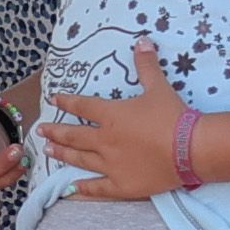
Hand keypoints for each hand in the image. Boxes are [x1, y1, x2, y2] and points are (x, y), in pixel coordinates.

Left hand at [35, 39, 193, 199]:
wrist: (189, 149)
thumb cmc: (172, 116)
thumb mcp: (159, 87)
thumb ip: (147, 65)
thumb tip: (143, 39)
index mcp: (111, 116)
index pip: (82, 107)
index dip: (66, 102)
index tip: (53, 100)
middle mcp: (105, 141)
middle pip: (73, 136)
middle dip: (55, 132)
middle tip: (40, 132)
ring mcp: (110, 165)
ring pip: (80, 160)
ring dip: (62, 155)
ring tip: (48, 152)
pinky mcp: (121, 185)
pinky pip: (96, 189)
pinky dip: (82, 189)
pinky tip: (70, 190)